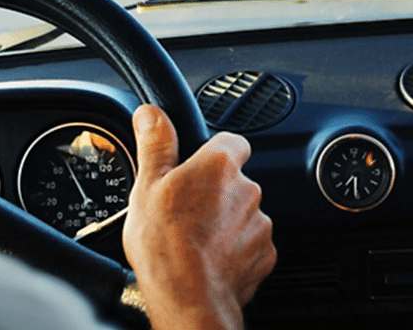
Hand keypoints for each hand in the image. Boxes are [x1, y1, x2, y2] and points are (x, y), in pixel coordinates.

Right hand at [123, 105, 276, 329]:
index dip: (214, 151)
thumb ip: (155, 144)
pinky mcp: (264, 254)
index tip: (198, 165)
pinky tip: (209, 258)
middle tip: (185, 210)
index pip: (231, 141)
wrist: (188, 298)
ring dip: (225, 221)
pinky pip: (250, 243)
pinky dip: (234, 249)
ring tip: (194, 239)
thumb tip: (151, 113)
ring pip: (243, 213)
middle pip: (235, 180)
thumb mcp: (147, 185)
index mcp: (219, 165)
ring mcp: (259, 223)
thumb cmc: (165, 243)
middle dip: (215, 192)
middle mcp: (248, 189)